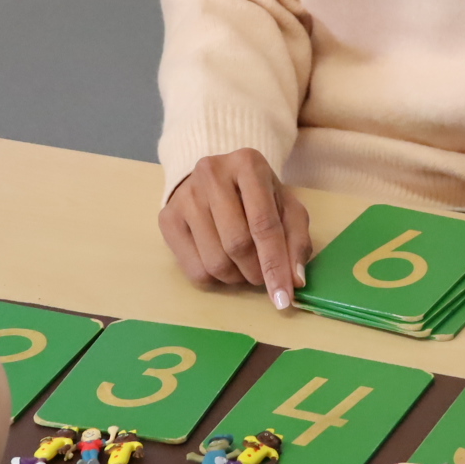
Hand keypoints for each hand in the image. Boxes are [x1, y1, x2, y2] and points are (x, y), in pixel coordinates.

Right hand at [158, 149, 311, 309]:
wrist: (215, 179)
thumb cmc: (257, 197)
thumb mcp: (286, 209)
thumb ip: (296, 241)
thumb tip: (294, 281)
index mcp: (248, 165)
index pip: (264, 225)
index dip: (276, 266)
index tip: (284, 298)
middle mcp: (212, 174)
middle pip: (237, 245)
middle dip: (255, 272)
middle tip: (262, 276)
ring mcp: (185, 196)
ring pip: (215, 262)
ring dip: (236, 277)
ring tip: (242, 266)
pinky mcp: (168, 218)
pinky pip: (194, 269)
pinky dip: (214, 278)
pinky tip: (221, 262)